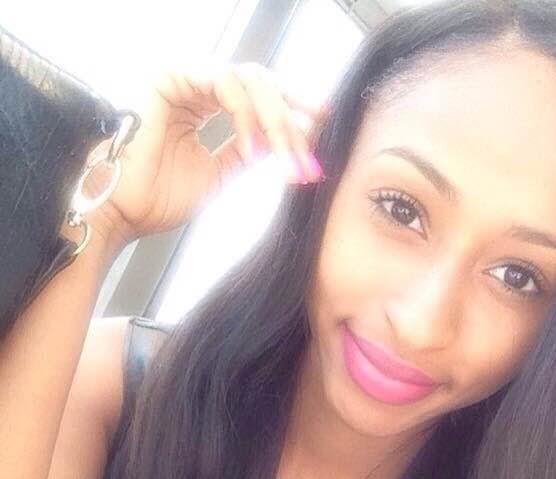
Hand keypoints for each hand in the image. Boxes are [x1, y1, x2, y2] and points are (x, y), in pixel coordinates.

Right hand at [85, 59, 327, 248]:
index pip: (258, 95)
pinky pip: (224, 83)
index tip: (320, 125)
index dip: (292, 108)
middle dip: (291, 119)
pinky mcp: (169, 76)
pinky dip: (246, 115)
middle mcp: (196, 87)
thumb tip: (289, 139)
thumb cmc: (160, 197)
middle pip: (261, 83)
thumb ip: (248, 152)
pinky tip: (253, 149)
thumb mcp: (219, 174)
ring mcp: (183, 78)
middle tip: (308, 156)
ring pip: (249, 79)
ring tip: (286, 160)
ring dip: (275, 120)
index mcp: (205, 105)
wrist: (122, 213)